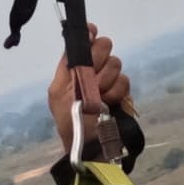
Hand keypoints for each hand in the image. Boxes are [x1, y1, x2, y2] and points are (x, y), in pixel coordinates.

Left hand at [47, 24, 133, 146]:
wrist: (91, 150)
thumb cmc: (70, 125)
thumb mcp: (58, 94)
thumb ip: (66, 66)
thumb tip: (78, 43)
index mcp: (75, 69)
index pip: (84, 41)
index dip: (89, 35)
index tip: (92, 34)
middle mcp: (93, 71)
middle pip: (103, 46)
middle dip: (98, 59)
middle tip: (92, 76)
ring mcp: (109, 82)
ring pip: (115, 63)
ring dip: (106, 79)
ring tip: (100, 97)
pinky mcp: (123, 94)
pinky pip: (125, 80)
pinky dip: (117, 91)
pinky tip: (110, 103)